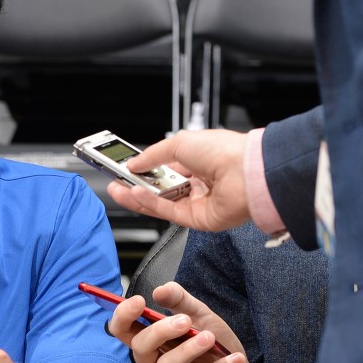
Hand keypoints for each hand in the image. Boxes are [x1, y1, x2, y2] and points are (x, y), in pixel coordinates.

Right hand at [105, 129, 249, 230]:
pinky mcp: (198, 220)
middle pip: (160, 188)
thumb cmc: (224, 152)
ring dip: (139, 196)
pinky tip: (136, 194)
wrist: (247, 172)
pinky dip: (151, 204)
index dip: (143, 169)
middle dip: (136, 185)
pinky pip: (169, 212)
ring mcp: (198, 202)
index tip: (124, 168)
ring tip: (118, 189)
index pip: (163, 168)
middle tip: (116, 181)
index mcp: (197, 162)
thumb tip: (134, 162)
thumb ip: (153, 155)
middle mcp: (198, 183)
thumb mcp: (180, 143)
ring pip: (161, 203)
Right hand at [107, 283, 254, 362]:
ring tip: (210, 338)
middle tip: (186, 321)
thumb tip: (159, 290)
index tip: (140, 301)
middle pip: (140, 347)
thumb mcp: (203, 320)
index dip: (124, 315)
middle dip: (161, 331)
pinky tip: (234, 360)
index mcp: (150, 345)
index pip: (122, 330)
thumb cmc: (215, 352)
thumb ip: (182, 303)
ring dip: (188, 350)